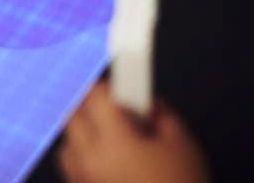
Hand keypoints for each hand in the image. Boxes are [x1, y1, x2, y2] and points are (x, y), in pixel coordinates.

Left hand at [59, 83, 208, 182]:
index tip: (119, 81)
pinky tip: (109, 163)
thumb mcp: (184, 146)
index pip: (96, 95)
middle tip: (118, 109)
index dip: (110, 85)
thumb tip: (151, 104)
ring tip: (115, 138)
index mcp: (115, 142)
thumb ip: (163, 115)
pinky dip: (84, 158)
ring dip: (85, 133)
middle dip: (93, 106)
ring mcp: (82, 180)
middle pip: (74, 115)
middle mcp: (90, 160)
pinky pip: (72, 167)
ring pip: (68, 142)